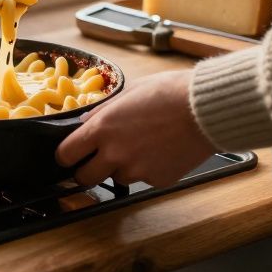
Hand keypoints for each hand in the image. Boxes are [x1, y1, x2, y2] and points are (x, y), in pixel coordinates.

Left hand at [55, 70, 215, 187]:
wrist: (205, 109)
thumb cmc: (169, 92)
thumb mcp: (129, 91)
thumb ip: (104, 110)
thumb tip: (87, 121)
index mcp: (102, 128)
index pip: (66, 154)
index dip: (66, 156)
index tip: (70, 154)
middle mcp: (114, 153)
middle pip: (84, 178)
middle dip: (87, 170)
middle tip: (97, 161)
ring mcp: (136, 170)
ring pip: (117, 178)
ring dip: (122, 167)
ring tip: (142, 146)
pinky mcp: (157, 180)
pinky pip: (144, 178)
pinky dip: (148, 169)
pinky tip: (161, 150)